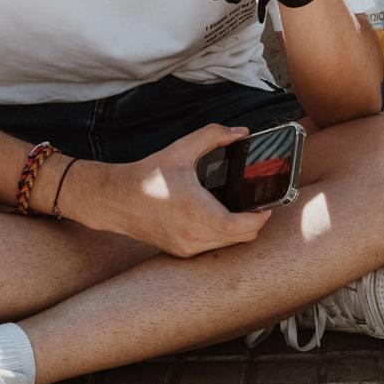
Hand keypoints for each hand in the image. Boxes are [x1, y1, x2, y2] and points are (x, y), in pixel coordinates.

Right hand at [70, 124, 271, 256]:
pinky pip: (212, 247)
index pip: (243, 227)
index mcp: (198, 212)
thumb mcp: (181, 149)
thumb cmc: (148, 175)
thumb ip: (213, 136)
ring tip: (239, 209)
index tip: (268, 203)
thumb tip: (240, 132)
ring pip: (228, 245)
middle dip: (254, 222)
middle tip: (256, 203)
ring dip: (238, 230)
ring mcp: (187, 247)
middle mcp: (193, 235)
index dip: (261, 217)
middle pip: (242, 238)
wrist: (116, 199)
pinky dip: (221, 236)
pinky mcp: (180, 252)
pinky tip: (218, 217)